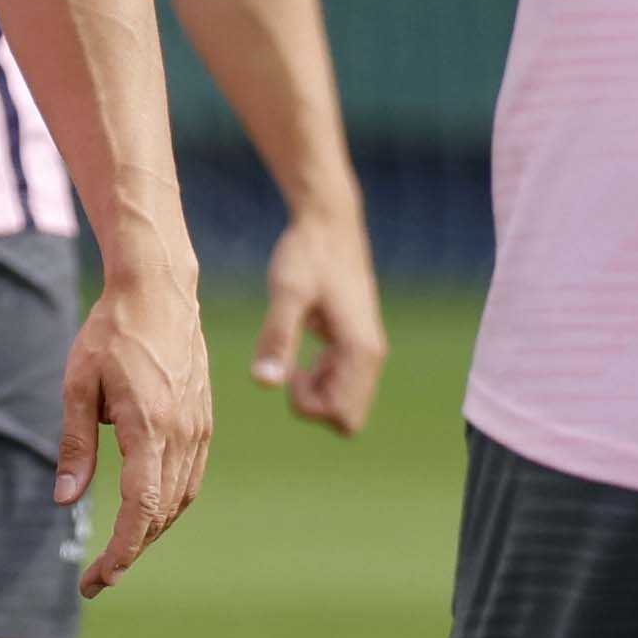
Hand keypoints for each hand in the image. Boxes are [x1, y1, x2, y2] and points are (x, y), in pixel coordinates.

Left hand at [54, 258, 212, 597]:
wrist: (161, 287)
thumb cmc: (112, 330)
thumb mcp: (79, 385)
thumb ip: (76, 445)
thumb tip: (66, 500)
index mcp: (150, 425)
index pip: (140, 508)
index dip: (122, 551)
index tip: (99, 578)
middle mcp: (183, 431)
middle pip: (162, 512)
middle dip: (131, 551)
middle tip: (97, 578)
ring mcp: (200, 425)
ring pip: (180, 498)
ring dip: (152, 530)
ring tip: (119, 549)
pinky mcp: (205, 417)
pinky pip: (191, 475)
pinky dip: (170, 502)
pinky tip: (148, 510)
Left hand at [252, 204, 386, 433]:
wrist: (328, 220)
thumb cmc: (308, 253)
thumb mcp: (286, 294)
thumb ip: (277, 338)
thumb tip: (265, 384)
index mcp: (361, 350)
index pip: (343, 417)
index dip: (308, 407)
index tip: (289, 371)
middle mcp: (372, 354)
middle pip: (347, 417)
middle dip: (314, 404)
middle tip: (291, 365)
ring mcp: (366, 348)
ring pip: (346, 401)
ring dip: (316, 389)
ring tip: (296, 351)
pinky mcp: (355, 340)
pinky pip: (343, 381)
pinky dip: (321, 375)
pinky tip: (306, 342)